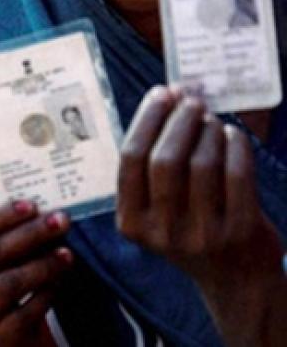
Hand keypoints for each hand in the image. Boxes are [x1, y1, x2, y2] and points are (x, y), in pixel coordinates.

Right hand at [116, 86, 282, 289]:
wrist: (235, 279)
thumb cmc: (190, 229)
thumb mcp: (156, 209)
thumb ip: (152, 165)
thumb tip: (168, 98)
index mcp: (132, 222)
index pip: (131, 159)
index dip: (147, 120)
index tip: (160, 94)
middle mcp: (163, 231)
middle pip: (165, 159)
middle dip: (178, 120)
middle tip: (191, 100)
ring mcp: (203, 233)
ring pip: (202, 163)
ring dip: (208, 130)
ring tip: (211, 120)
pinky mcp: (240, 231)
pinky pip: (236, 174)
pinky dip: (235, 146)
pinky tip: (232, 136)